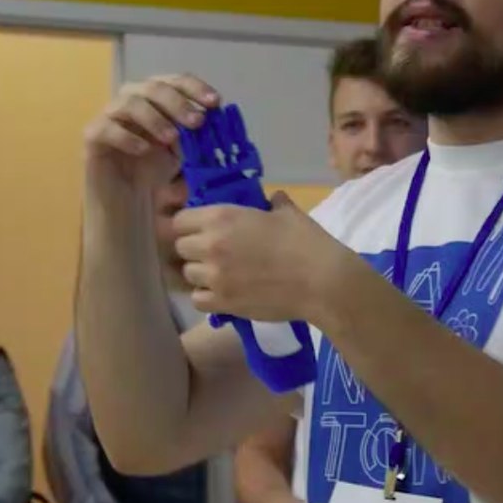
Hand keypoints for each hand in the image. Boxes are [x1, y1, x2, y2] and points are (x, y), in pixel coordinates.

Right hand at [82, 74, 221, 192]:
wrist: (128, 204)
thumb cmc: (154, 173)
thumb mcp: (183, 152)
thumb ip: (196, 135)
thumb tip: (215, 121)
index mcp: (155, 99)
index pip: (175, 81)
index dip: (195, 87)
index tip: (215, 102)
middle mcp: (131, 101)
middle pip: (152, 86)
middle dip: (177, 102)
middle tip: (197, 122)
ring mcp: (109, 117)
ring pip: (129, 103)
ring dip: (154, 118)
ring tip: (171, 138)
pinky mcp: (93, 137)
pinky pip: (106, 128)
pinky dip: (127, 137)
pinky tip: (144, 150)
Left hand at [174, 191, 352, 321]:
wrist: (322, 281)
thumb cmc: (306, 242)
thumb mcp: (288, 213)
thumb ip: (273, 203)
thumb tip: (272, 199)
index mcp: (222, 217)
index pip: (180, 219)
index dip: (189, 224)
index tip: (201, 229)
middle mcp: (210, 245)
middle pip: (180, 247)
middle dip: (194, 249)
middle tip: (214, 252)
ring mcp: (214, 276)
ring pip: (188, 274)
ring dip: (201, 273)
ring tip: (221, 274)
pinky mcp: (222, 303)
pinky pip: (197, 299)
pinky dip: (206, 297)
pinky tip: (223, 293)